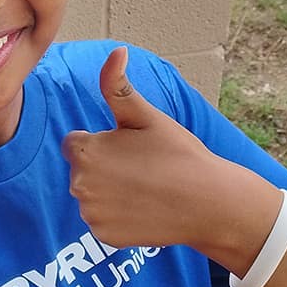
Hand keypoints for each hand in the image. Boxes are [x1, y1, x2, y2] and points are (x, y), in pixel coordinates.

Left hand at [62, 47, 232, 250]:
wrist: (209, 204)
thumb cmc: (178, 154)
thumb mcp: (146, 116)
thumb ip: (118, 85)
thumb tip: (116, 50)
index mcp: (84, 151)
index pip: (76, 143)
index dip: (102, 143)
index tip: (129, 148)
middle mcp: (79, 184)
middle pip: (82, 169)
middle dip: (103, 166)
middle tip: (141, 168)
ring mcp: (90, 213)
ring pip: (91, 195)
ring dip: (108, 191)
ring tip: (144, 188)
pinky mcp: (103, 237)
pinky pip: (101, 220)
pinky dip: (116, 216)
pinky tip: (142, 209)